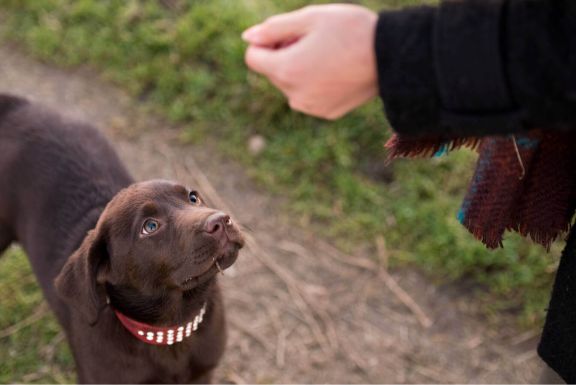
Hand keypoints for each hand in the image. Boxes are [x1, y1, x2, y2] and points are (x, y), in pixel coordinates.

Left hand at [242, 4, 377, 119]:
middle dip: (283, 55)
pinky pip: (308, 96)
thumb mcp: (310, 18)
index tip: (290, 33)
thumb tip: (247, 37)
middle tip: (315, 41)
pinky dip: (315, 83)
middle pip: (272, 71)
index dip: (267, 41)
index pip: (252, 57)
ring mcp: (311, 107)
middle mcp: (294, 95)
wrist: (393, 56)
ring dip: (299, 70)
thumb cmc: (351, 30)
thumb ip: (273, 28)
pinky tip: (338, 71)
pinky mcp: (326, 113)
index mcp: (286, 70)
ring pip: (289, 85)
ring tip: (329, 56)